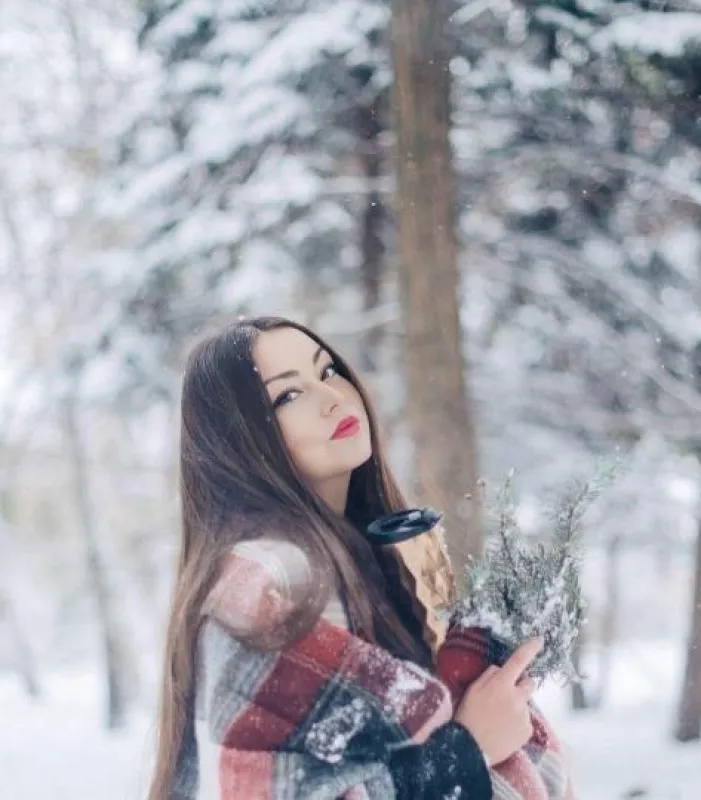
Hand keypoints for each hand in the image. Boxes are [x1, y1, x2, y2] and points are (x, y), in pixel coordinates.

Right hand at [453, 637, 542, 766]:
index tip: (540, 639)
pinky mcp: (528, 731)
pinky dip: (518, 723)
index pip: (518, 661)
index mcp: (501, 684)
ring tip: (500, 719)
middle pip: (529, 683)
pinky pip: (526, 721)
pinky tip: (504, 730)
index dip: (530, 648)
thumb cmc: (468, 715)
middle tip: (505, 696)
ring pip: (525, 703)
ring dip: (517, 706)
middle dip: (521, 685)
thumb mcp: (473, 690)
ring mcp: (524, 715)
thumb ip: (489, 675)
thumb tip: (502, 670)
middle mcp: (517, 697)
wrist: (471, 748)